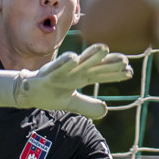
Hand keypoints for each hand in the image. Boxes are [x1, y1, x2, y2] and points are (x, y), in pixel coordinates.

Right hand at [11, 43, 132, 117]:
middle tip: (124, 60)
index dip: (114, 73)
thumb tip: (105, 110)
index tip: (129, 72)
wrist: (28, 92)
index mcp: (81, 77)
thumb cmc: (51, 93)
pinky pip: (57, 66)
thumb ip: (87, 105)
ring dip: (91, 55)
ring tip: (104, 48)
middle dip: (108, 62)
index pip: (101, 74)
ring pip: (79, 62)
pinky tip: (74, 58)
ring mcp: (62, 71)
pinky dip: (65, 62)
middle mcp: (74, 71)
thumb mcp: (71, 102)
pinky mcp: (48, 73)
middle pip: (94, 66)